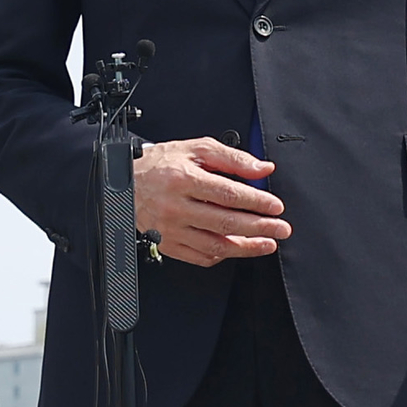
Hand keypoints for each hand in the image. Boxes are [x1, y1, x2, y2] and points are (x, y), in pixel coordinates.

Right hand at [135, 137, 285, 265]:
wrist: (125, 183)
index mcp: (184, 179)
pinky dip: (222, 255)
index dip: (256, 202)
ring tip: (267, 244)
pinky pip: (200, 257)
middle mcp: (176, 206)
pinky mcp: (168, 244)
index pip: (228, 194)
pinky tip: (237, 248)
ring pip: (215, 245)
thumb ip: (232, 158)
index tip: (275, 206)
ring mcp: (171, 229)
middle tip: (281, 228)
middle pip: (225, 222)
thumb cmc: (162, 164)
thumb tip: (262, 170)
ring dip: (246, 247)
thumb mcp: (196, 149)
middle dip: (259, 228)